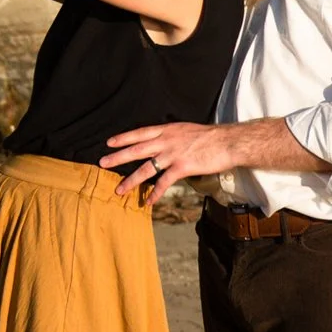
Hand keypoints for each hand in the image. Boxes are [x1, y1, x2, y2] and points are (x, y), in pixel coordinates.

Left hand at [102, 119, 247, 203]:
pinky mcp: (182, 167)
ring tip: (119, 190)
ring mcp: (173, 154)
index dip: (124, 138)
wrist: (228, 141)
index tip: (109, 142)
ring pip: (146, 168)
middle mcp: (167, 140)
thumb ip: (173, 136)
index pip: (140, 133)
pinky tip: (148, 201)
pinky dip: (155, 193)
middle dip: (118, 157)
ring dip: (131, 180)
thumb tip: (163, 142)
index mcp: (167, 130)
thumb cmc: (210, 137)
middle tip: (103, 163)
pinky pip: (164, 182)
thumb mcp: (186, 130)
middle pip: (137, 149)